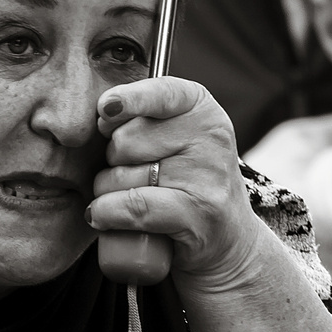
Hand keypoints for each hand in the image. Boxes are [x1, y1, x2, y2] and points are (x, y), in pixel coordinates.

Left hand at [87, 78, 256, 288]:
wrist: (229, 239)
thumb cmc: (187, 184)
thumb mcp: (175, 138)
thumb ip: (143, 118)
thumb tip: (103, 113)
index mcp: (204, 109)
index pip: (160, 92)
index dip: (128, 99)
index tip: (106, 109)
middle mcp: (211, 137)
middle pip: (125, 140)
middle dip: (113, 161)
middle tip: (133, 174)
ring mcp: (207, 176)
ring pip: (121, 176)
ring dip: (107, 193)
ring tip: (128, 200)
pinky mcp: (197, 213)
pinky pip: (131, 206)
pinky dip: (107, 213)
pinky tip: (102, 216)